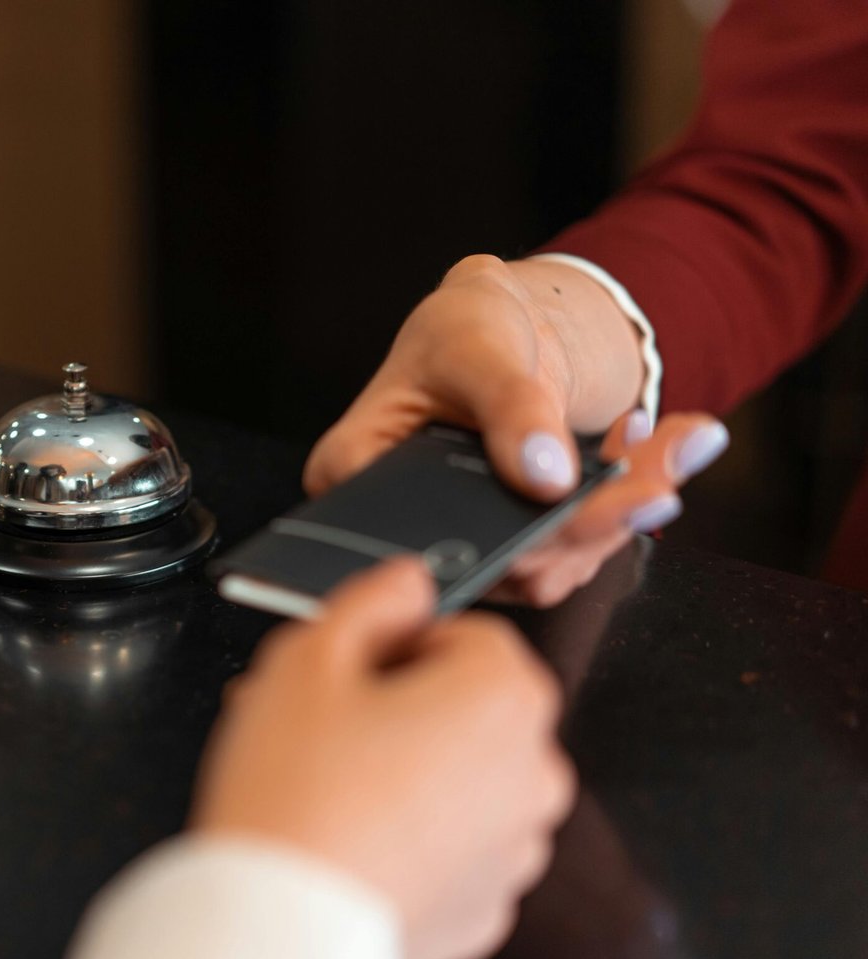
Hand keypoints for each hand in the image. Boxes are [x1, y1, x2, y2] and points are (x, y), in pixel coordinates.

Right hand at [192, 558, 575, 958]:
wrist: (279, 927)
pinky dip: (413, 837)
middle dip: (398, 705)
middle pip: (467, 707)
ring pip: (462, 779)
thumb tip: (408, 583)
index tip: (347, 668)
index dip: (398, 641)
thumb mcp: (307, 657)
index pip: (468, 634)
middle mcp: (534, 773)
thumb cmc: (293, 795)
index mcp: (504, 698)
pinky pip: (454, 849)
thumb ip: (370, 599)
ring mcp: (515, 851)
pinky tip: (348, 837)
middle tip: (319, 723)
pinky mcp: (485, 909)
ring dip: (407, 769)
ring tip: (325, 784)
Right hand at [303, 254, 728, 606]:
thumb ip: (509, 405)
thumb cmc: (463, 325)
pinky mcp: (512, 547)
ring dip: (620, 515)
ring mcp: (460, 541)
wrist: (505, 327)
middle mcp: (399, 523)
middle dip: (588, 521)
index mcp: (355, 472)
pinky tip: (649, 450)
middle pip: (494, 558)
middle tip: (658, 483)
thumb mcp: (476, 343)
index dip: (502, 535)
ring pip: (546, 566)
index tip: (579, 507)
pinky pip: (576, 552)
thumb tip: (546, 476)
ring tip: (670, 445)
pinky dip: (625, 506)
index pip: (419, 531)